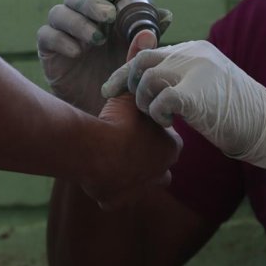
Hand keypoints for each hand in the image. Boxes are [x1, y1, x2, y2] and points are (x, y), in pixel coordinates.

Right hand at [37, 0, 171, 114]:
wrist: (104, 109)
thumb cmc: (123, 75)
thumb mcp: (138, 54)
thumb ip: (149, 35)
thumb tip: (166, 15)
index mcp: (100, 9)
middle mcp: (79, 16)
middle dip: (91, 2)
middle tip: (109, 16)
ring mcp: (61, 32)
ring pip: (59, 13)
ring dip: (78, 22)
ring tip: (97, 39)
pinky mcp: (48, 51)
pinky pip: (46, 36)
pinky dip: (61, 40)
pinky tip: (76, 52)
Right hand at [80, 94, 182, 208]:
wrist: (96, 150)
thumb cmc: (119, 121)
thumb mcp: (130, 97)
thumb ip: (137, 88)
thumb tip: (137, 64)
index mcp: (171, 148)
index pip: (171, 139)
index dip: (155, 131)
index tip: (140, 124)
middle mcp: (161, 173)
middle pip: (160, 166)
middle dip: (148, 157)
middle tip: (128, 143)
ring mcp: (139, 191)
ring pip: (141, 185)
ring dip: (131, 175)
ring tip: (113, 160)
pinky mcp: (115, 202)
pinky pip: (113, 195)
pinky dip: (106, 187)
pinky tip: (95, 173)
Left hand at [101, 41, 265, 179]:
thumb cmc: (235, 111)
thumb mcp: (206, 85)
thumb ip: (181, 76)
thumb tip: (150, 81)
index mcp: (195, 49)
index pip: (150, 51)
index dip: (126, 70)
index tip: (112, 88)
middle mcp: (193, 54)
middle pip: (142, 59)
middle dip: (124, 80)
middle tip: (117, 99)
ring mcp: (196, 71)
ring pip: (147, 78)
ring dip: (143, 101)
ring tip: (157, 116)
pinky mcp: (196, 94)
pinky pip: (159, 99)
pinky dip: (157, 113)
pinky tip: (169, 122)